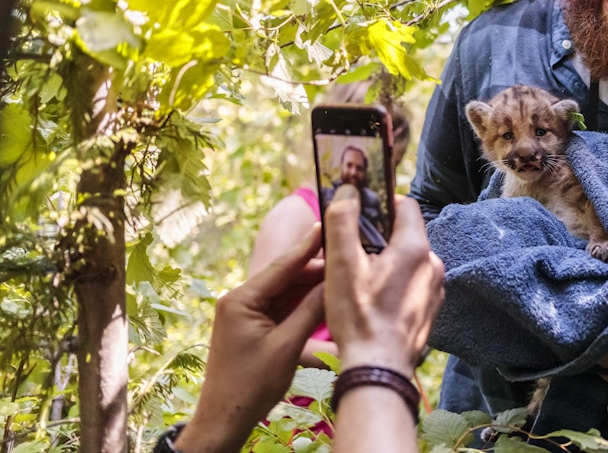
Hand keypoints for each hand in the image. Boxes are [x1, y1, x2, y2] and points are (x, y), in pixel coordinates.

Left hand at [177, 226, 326, 451]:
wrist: (225, 418)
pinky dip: (301, 304)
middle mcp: (239, 299)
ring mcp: (244, 312)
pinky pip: (280, 307)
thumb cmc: (252, 385)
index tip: (327, 224)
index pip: (282, 266)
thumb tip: (334, 284)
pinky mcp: (251, 325)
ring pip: (285, 292)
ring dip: (310, 287)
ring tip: (342, 276)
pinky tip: (324, 298)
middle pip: (285, 277)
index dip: (308, 246)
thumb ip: (310, 311)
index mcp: (241, 299)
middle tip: (347, 257)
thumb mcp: (287, 346)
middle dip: (315, 270)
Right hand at [323, 185, 444, 377]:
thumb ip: (342, 220)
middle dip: (381, 235)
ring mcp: (435, 289)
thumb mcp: (341, 264)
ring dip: (388, 261)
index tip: (361, 211)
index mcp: (415, 247)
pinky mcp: (431, 310)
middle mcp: (433, 264)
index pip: (406, 205)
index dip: (382, 202)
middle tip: (354, 249)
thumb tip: (348, 190)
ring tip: (362, 279)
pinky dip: (396, 284)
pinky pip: (413, 284)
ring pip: (410, 260)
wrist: (378, 370)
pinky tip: (375, 301)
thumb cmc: (358, 316)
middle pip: (407, 234)